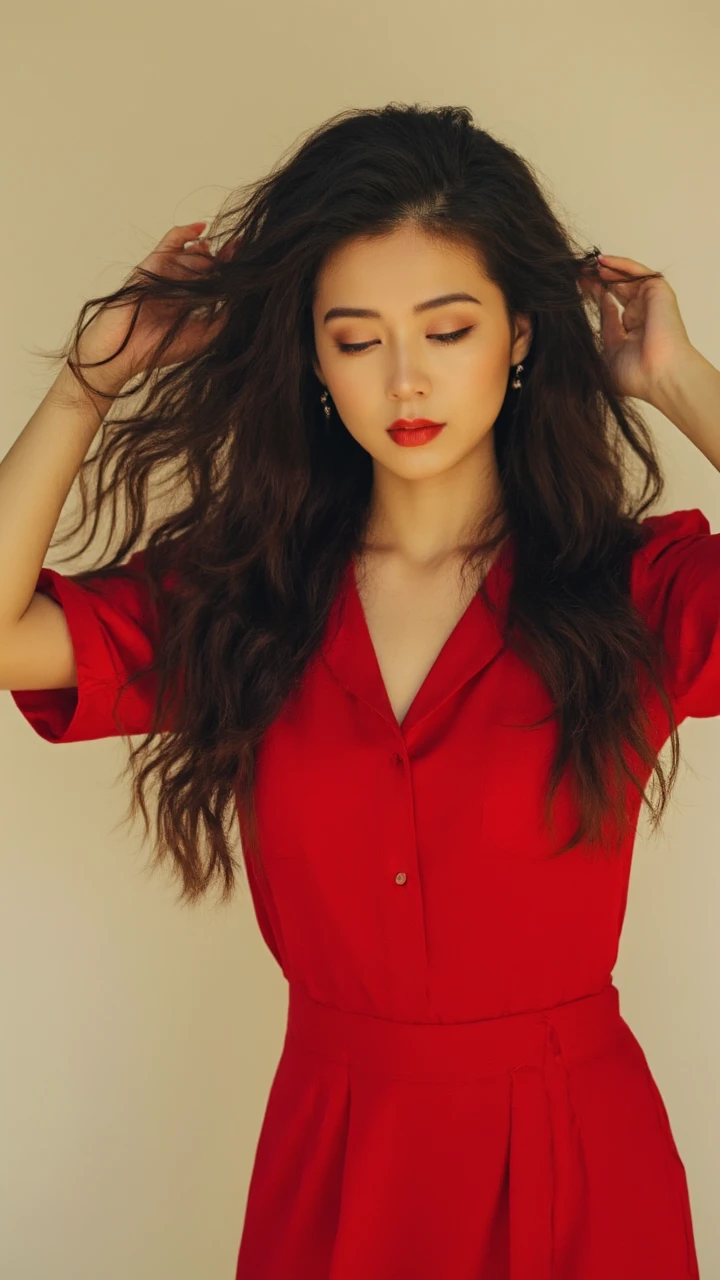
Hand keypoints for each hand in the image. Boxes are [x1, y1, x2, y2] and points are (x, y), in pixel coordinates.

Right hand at [74, 222, 230, 386]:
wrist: (123, 353)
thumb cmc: (158, 350)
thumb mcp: (202, 336)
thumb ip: (221, 317)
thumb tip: (240, 295)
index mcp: (189, 302)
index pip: (213, 279)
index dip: (230, 267)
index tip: (251, 256)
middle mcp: (178, 286)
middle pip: (206, 262)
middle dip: (224, 256)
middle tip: (238, 250)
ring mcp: (164, 274)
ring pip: (193, 253)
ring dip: (207, 256)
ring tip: (211, 263)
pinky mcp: (151, 266)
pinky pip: (170, 243)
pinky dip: (185, 233)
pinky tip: (202, 229)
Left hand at [577, 253, 694, 402]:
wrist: (658, 375)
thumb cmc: (636, 375)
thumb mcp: (609, 351)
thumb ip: (605, 327)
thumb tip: (602, 302)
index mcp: (632, 333)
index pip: (610, 308)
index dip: (594, 296)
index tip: (577, 288)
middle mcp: (642, 316)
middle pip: (617, 290)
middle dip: (597, 281)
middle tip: (578, 273)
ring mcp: (650, 303)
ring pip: (626, 278)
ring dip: (607, 270)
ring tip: (586, 266)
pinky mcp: (658, 292)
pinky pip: (637, 272)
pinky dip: (620, 265)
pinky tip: (602, 262)